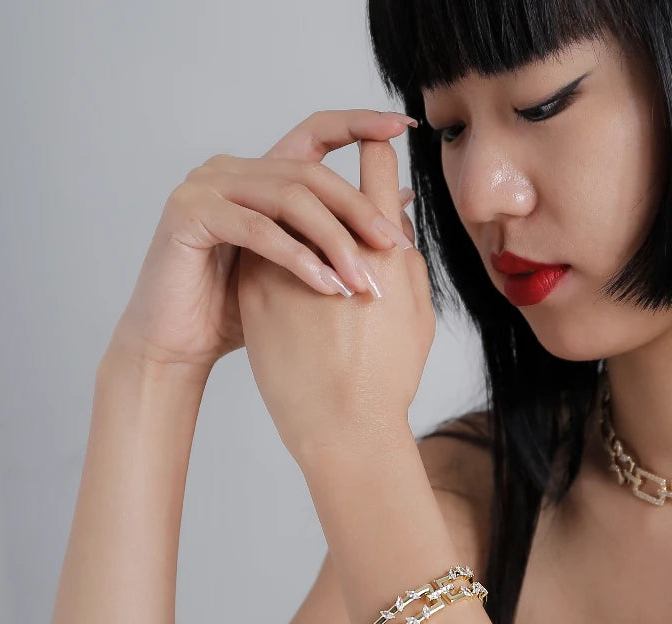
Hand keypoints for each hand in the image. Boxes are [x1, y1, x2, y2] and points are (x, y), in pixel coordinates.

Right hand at [108, 108, 418, 381]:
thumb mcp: (304, 268)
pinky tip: (327, 286)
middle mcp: (232, 170)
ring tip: (363, 282)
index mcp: (262, 176)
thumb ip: (344, 231)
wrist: (181, 345)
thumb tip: (403, 201)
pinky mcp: (188, 213)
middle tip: (394, 246)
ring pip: (288, 198)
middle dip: (358, 209)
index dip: (359, 124)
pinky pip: (256, 229)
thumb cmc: (240, 312)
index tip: (402, 127)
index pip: (316, 134)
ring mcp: (207, 186)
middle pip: (310, 173)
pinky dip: (297, 259)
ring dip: (333, 242)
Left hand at [236, 137, 434, 465]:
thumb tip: (395, 228)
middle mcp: (331, 243)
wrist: (341, 427)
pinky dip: (274, 251)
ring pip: (288, 215)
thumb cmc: (387, 380)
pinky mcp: (254, 286)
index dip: (375, 149)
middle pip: (327, 182)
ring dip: (298, 217)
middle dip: (334, 182)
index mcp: (380, 245)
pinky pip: (262, 250)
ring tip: (306, 231)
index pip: (375, 165)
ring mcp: (286, 261)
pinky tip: (281, 268)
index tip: (374, 149)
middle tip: (336, 181)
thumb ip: (409, 264)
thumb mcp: (417, 317)